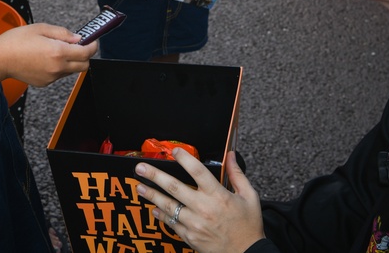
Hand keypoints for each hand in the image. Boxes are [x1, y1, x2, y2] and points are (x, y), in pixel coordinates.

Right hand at [0, 23, 95, 86]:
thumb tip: (78, 38)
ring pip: (72, 71)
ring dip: (72, 61)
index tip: (92, 40)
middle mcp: (57, 68)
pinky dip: (59, 67)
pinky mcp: (45, 83)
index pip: (87, 53)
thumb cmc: (16, 41)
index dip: (93, 45)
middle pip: (84, 66)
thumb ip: (63, 33)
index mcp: (58, 52)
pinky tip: (46, 58)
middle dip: (85, 55)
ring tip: (57, 50)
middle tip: (79, 45)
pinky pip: (59, 75)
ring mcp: (51, 77)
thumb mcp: (41, 28)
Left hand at [136, 150, 264, 252]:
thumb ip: (237, 174)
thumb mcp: (249, 197)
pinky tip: (154, 209)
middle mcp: (204, 208)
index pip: (198, 172)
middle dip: (155, 176)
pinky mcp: (190, 237)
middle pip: (175, 187)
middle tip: (141, 167)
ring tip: (139, 187)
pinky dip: (161, 216)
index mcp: (219, 196)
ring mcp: (195, 224)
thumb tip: (230, 155)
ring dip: (152, 195)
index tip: (175, 151)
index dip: (185, 159)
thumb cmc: (249, 225)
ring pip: (168, 206)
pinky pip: (172, 224)